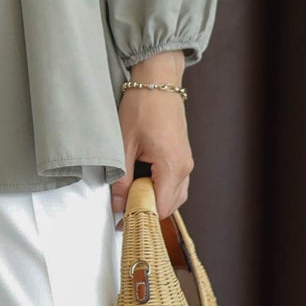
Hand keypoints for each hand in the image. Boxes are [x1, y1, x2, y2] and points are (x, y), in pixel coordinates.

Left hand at [111, 54, 191, 225]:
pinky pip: (175, 183)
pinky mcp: (182, 156)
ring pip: (174, 196)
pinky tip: (141, 184)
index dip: (141, 217)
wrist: (158, 81)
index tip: (122, 223)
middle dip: (148, 212)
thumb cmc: (142, 106)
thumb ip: (122, 178)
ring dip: (154, 201)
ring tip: (130, 198)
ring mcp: (186, 162)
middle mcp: (185, 167)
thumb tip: (119, 204)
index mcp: (172, 166)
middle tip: (122, 213)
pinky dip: (160, 189)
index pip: (160, 207)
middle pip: (170, 205)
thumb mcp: (124, 144)